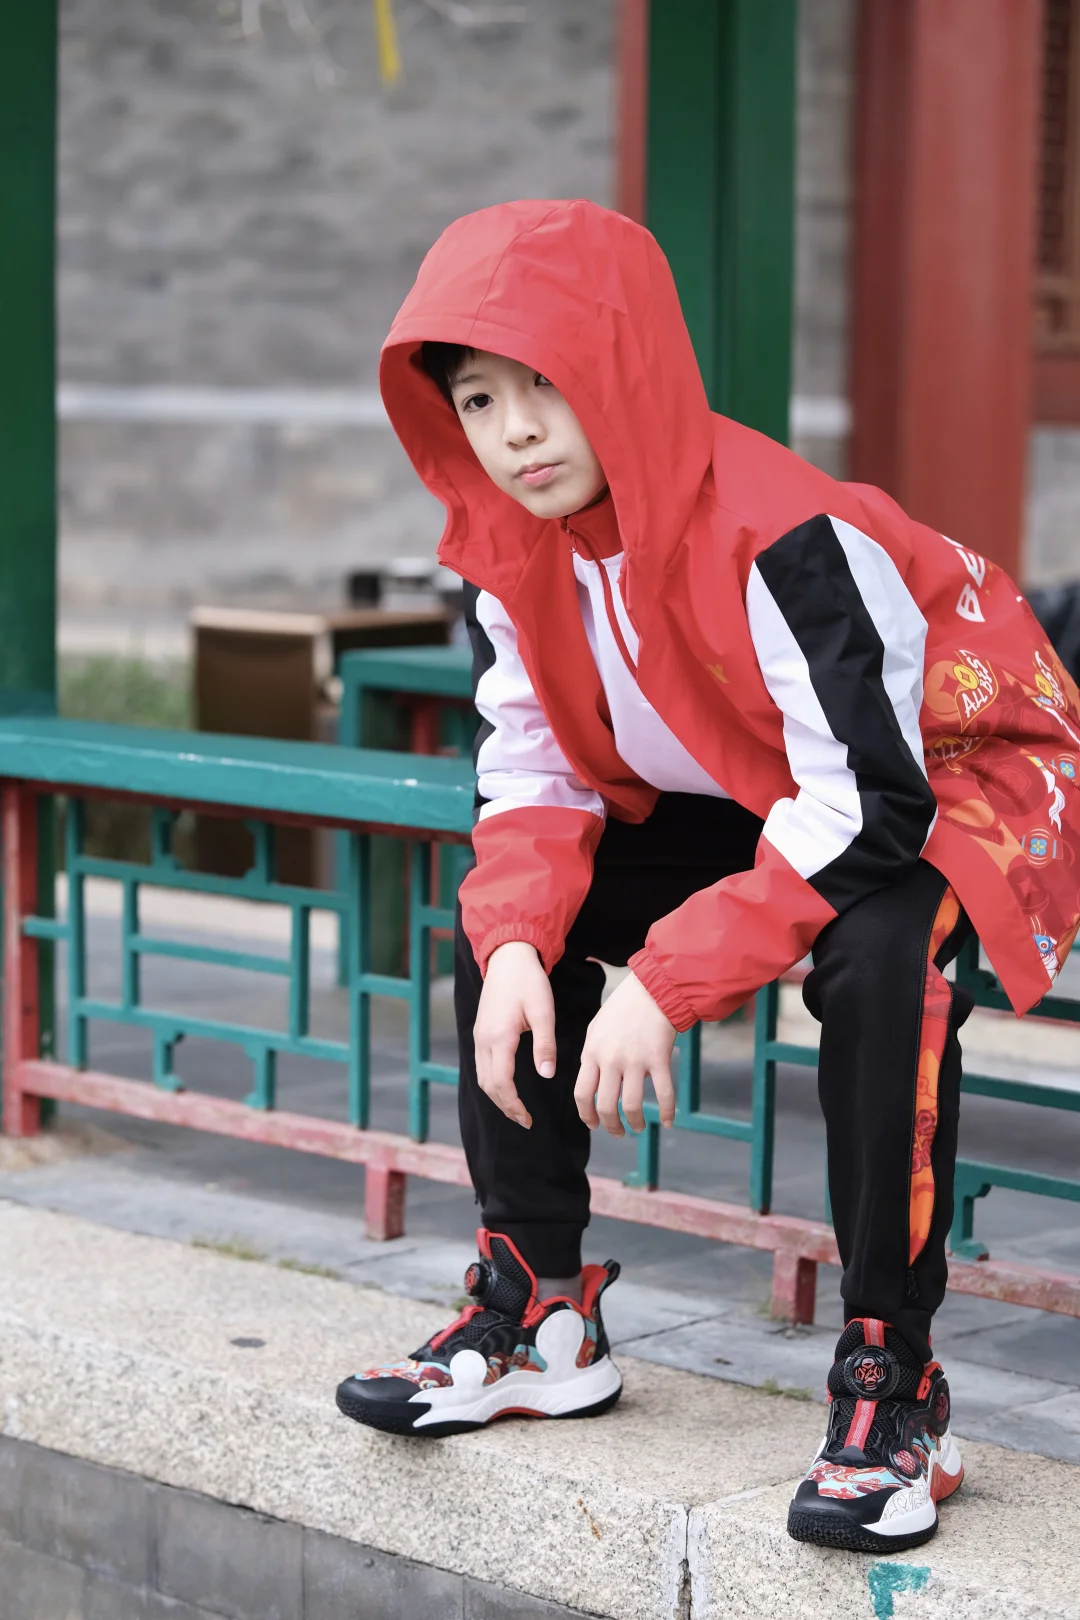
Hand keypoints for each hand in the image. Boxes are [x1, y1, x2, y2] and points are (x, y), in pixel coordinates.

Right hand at [473, 941, 556, 1129]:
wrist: (508, 957)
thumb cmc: (528, 982)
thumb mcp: (543, 1011)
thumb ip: (545, 1044)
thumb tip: (547, 1074)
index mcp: (500, 1037)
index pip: (502, 1083)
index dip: (514, 1105)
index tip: (528, 1119)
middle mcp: (484, 1040)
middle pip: (488, 1086)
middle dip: (505, 1106)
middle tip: (525, 1120)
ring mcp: (479, 1036)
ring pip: (482, 1077)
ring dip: (497, 1097)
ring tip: (516, 1109)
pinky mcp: (480, 1031)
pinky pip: (481, 1065)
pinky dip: (492, 1082)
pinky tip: (505, 1086)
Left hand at [574, 972, 675, 1135]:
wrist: (652, 988)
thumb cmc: (623, 1008)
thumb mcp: (596, 1028)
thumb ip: (591, 1055)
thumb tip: (592, 1081)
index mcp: (591, 1052)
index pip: (581, 1093)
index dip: (586, 1115)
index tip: (594, 1124)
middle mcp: (611, 1059)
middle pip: (605, 1104)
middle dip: (611, 1125)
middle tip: (617, 1132)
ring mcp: (635, 1060)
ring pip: (631, 1105)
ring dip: (635, 1123)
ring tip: (639, 1128)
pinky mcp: (659, 1059)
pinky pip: (664, 1093)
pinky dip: (666, 1112)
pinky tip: (668, 1122)